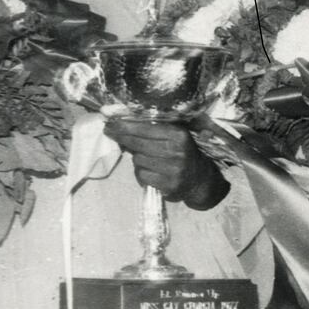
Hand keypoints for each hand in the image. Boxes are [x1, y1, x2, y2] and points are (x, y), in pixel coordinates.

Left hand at [103, 120, 227, 208]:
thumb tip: (120, 123)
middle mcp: (177, 151)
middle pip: (138, 143)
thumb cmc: (180, 152)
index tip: (110, 123)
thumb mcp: (173, 135)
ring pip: (138, 160)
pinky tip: (150, 172)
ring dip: (137, 159)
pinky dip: (142, 174)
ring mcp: (173, 169)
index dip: (125, 125)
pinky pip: (142, 175)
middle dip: (122, 137)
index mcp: (178, 134)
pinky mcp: (168, 185)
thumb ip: (151, 128)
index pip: (145, 128)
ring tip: (146, 158)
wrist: (199, 179)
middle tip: (110, 132)